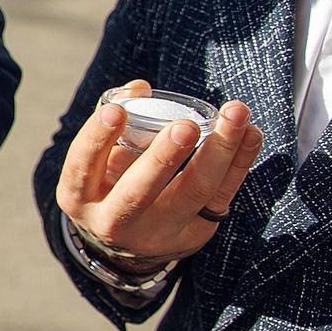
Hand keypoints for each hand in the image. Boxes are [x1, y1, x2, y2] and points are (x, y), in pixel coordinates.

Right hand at [57, 83, 259, 264]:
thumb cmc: (110, 187)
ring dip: (218, 153)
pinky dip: (239, 162)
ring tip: (234, 117)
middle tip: (185, 126)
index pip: (83, 167)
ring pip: (191, 194)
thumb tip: (139, 87)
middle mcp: (113, 221)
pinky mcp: (195, 234)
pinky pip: (221, 196)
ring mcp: (157, 233)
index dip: (98, 138)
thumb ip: (114, 124)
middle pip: (139, 192)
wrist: (129, 243)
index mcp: (81, 197)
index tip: (116, 111)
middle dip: (164, 158)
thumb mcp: (98, 162)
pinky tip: (250, 134)